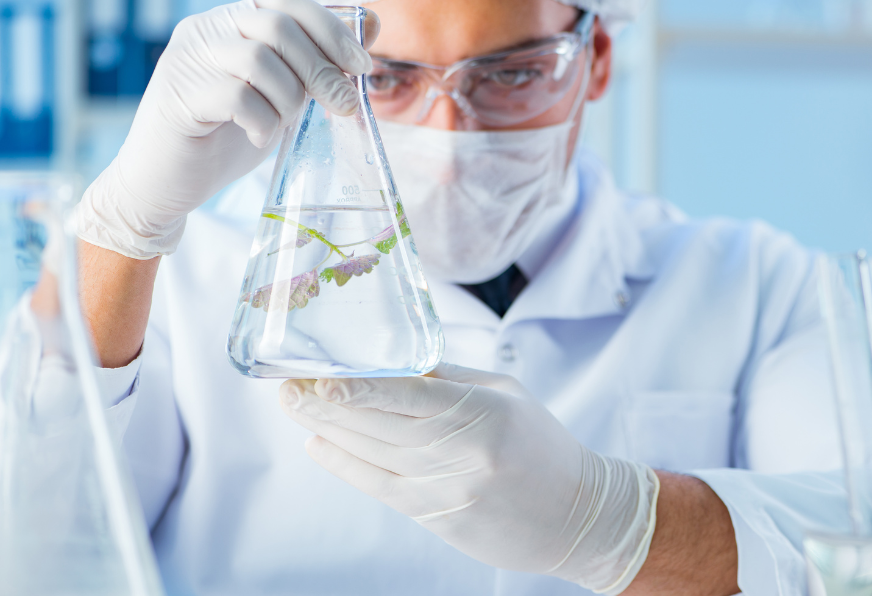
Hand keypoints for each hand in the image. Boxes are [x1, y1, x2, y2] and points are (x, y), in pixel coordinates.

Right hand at [76, 0, 377, 258]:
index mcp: (232, 21)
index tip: (361, 66)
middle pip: (278, 26)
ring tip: (286, 124)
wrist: (166, 185)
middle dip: (322, 67)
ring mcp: (186, 59)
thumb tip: (371, 25)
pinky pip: (237, 97)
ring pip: (258, 59)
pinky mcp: (178, 96)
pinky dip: (262, 122)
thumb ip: (317, 64)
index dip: (331, 29)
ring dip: (290, 97)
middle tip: (342, 105)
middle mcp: (205, 29)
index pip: (287, 1)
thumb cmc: (227, 138)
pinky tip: (259, 138)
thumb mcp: (284, 97)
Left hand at [280, 364, 659, 594]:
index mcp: (486, 414)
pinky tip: (320, 443)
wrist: (577, 516)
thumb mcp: (505, 396)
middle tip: (287, 383)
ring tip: (294, 405)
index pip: (413, 398)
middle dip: (328, 404)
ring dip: (328, 429)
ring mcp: (447, 490)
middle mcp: (463, 454)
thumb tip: (391, 361)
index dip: (362, 389)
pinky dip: (345, 464)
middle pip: (381, 426)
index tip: (322, 377)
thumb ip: (448, 379)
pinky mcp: (437, 517)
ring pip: (373, 454)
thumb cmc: (542, 446)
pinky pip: (379, 487)